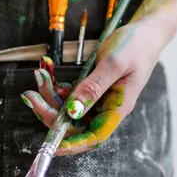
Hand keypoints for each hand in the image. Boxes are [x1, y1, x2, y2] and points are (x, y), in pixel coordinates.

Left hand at [21, 16, 173, 155]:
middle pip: (75, 122)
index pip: (93, 135)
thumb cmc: (136, 47)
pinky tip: (48, 71)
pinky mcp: (92, 88)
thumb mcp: (113, 64)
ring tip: (39, 76)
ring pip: (69, 108)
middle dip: (51, 112)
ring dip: (50, 95)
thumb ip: (93, 88)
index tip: (52, 144)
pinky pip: (70, 94)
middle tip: (31, 96)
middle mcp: (107, 107)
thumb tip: (73, 111)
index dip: (73, 144)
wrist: (145, 31)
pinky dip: (56, 85)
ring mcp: (99, 98)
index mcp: (117, 108)